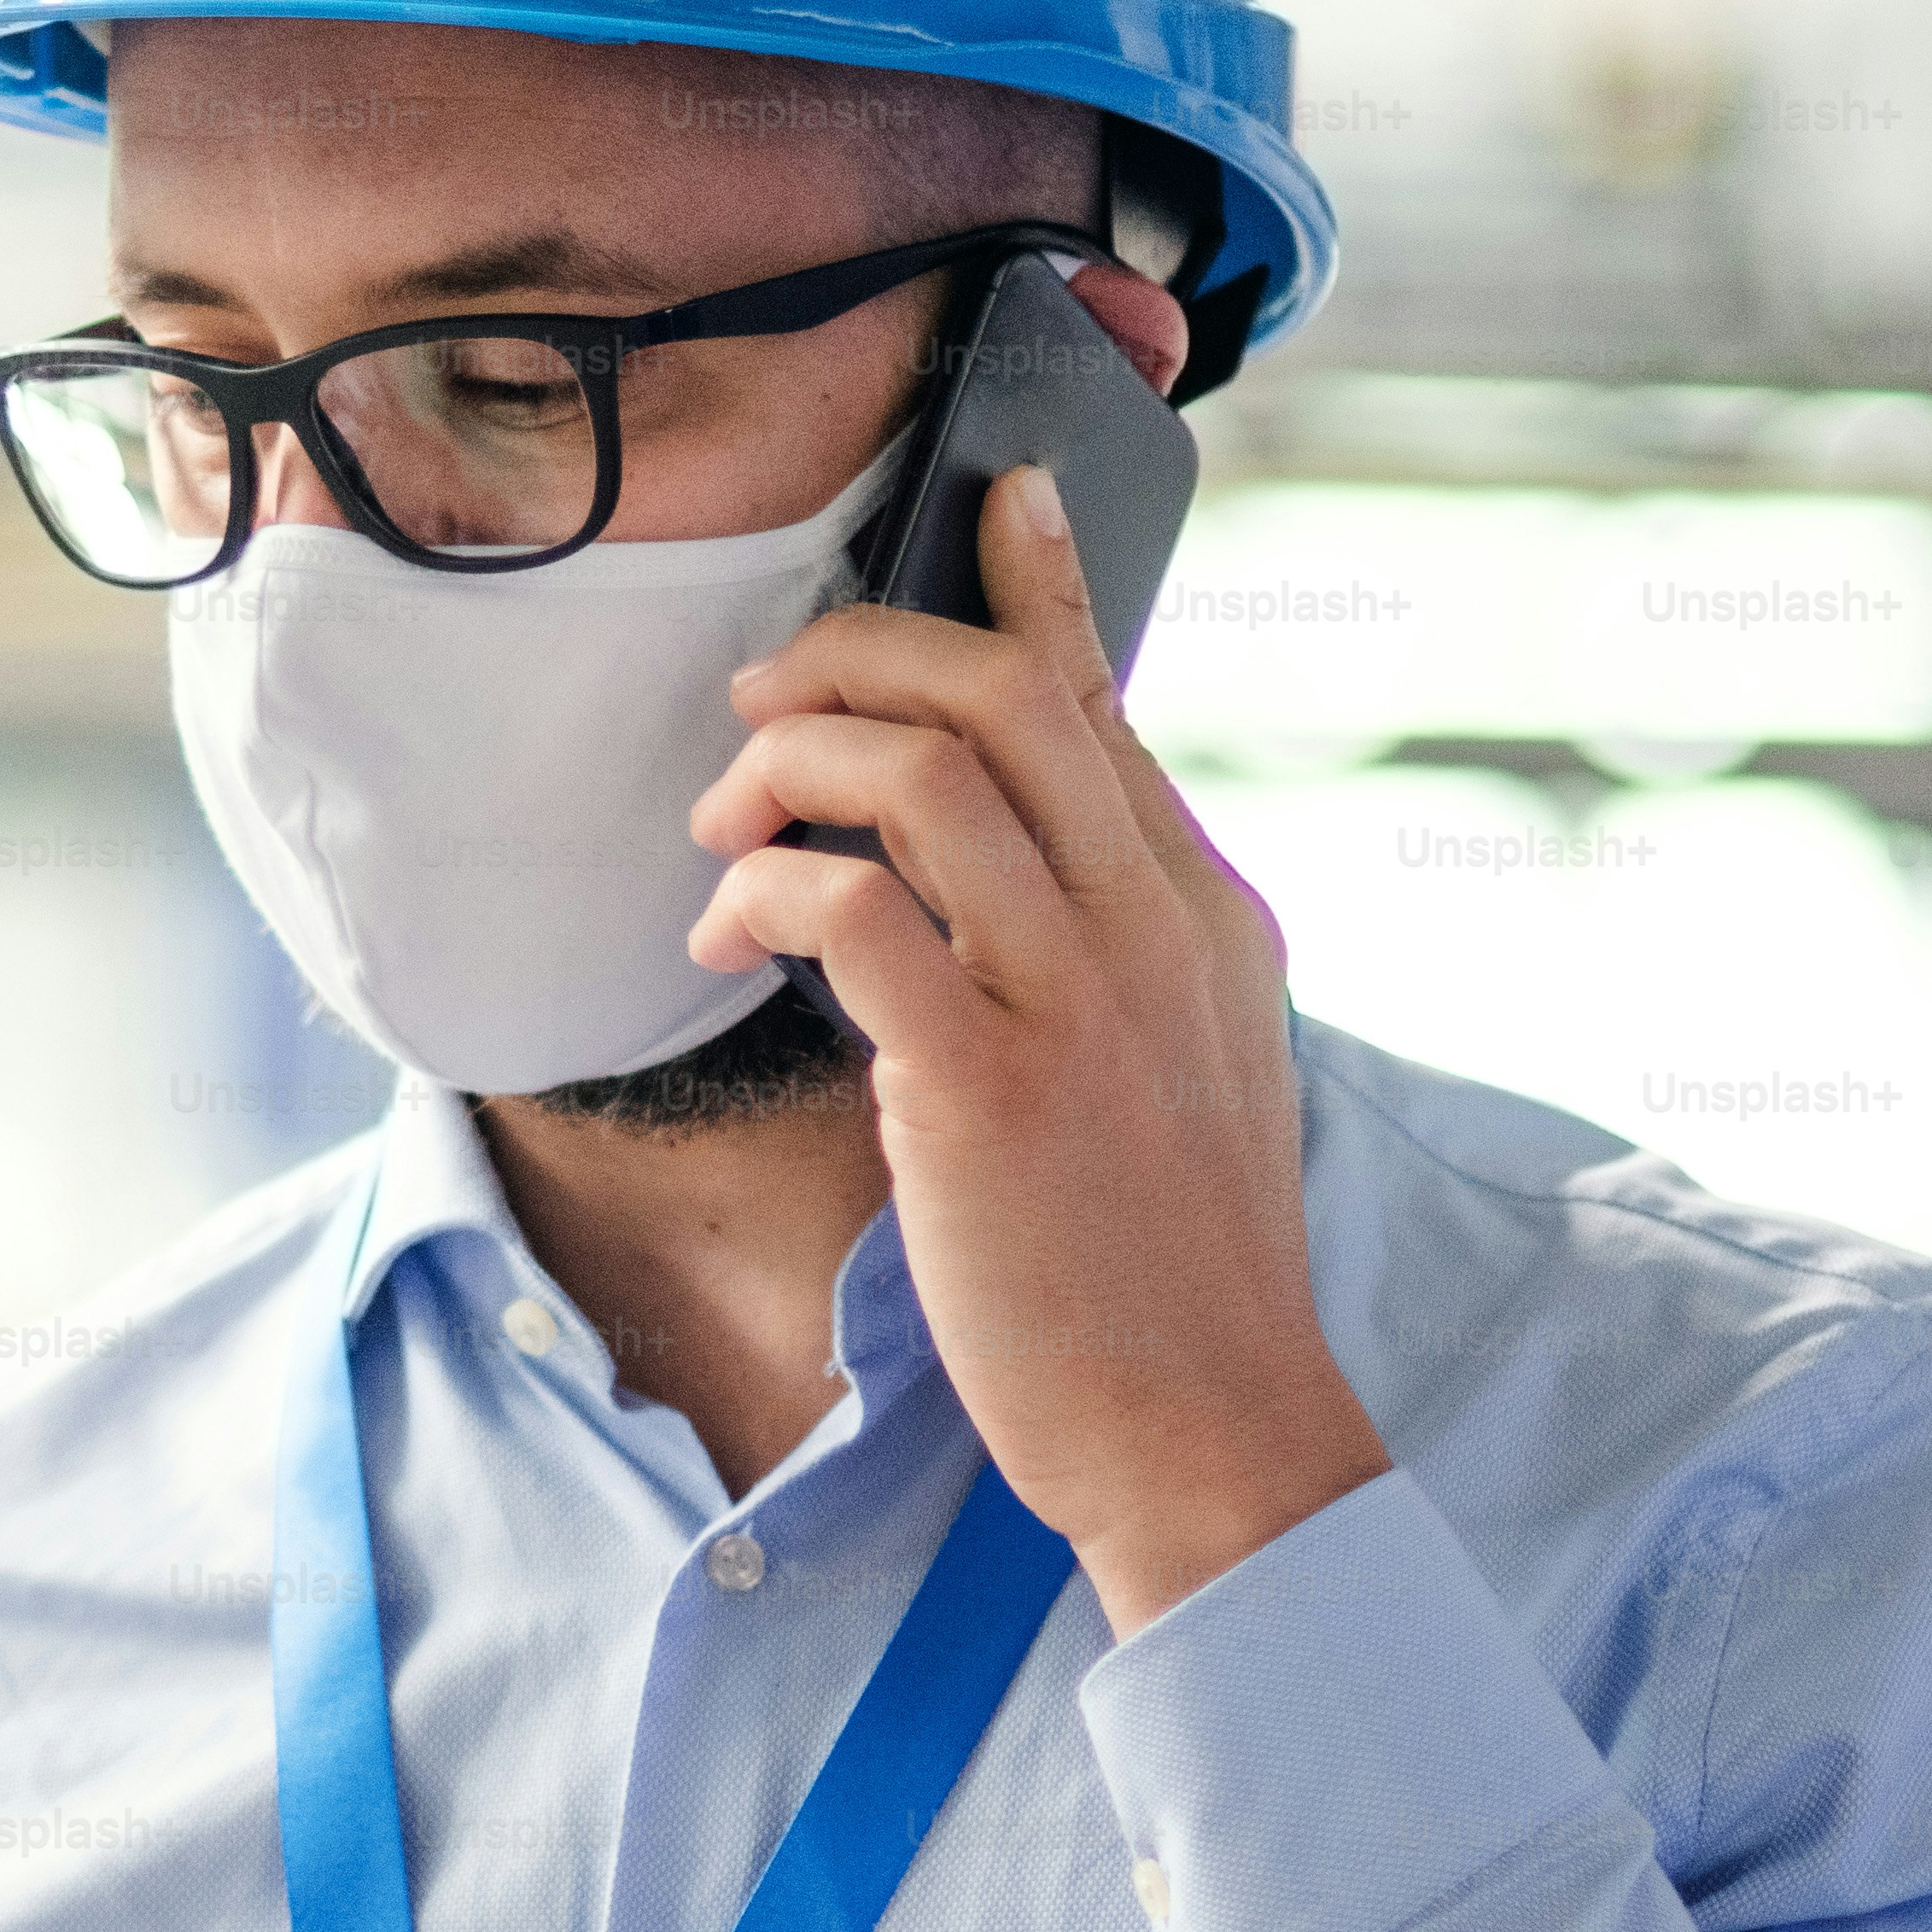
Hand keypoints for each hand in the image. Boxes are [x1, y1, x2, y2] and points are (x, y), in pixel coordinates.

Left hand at [682, 459, 1387, 1630]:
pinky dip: (765, 893)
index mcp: (1205, 911)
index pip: (1106, 699)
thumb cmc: (1167, 1268)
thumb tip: (1015, 854)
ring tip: (723, 834)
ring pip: (919, 772)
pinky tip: (727, 936)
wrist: (1208, 1432)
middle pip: (1003, 692)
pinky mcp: (984, 1084)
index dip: (1035, 584)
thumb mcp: (1188, 1065)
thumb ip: (1117, 946)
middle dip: (856, 658)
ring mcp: (1075, 999)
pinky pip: (849, 909)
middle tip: (764, 705)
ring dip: (788, 769)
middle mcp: (1153, 926)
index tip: (987, 499)